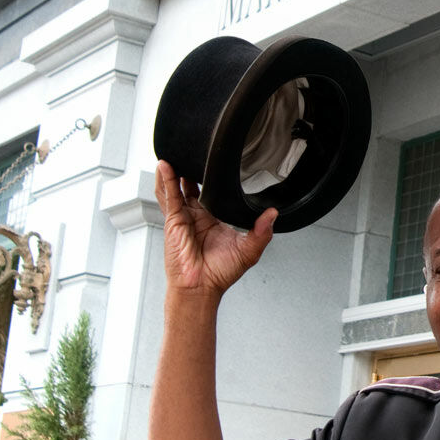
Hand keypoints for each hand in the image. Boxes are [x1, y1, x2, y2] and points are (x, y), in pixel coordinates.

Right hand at [155, 160, 276, 295]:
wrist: (201, 288)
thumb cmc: (220, 274)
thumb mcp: (249, 250)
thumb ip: (262, 232)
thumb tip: (273, 214)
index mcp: (212, 220)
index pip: (208, 194)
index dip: (208, 179)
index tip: (215, 163)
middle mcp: (195, 217)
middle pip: (188, 187)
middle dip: (188, 170)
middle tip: (193, 151)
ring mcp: (182, 218)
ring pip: (174, 188)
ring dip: (173, 171)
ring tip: (174, 153)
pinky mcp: (173, 222)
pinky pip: (168, 197)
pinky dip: (166, 181)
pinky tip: (166, 167)